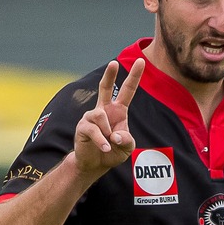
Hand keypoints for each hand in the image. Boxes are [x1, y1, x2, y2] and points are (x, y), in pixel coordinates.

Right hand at [72, 58, 145, 181]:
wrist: (94, 164)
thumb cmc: (112, 152)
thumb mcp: (127, 148)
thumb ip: (126, 140)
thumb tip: (115, 134)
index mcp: (118, 110)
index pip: (127, 90)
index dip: (134, 76)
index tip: (141, 61)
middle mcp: (104, 110)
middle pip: (105, 87)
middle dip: (109, 75)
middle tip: (113, 63)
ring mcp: (91, 117)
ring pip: (101, 117)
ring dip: (108, 133)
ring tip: (108, 144)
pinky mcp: (82, 126)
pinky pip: (93, 130)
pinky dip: (101, 141)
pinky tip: (105, 148)